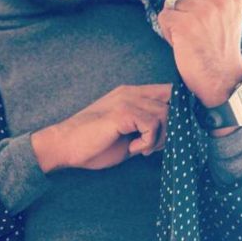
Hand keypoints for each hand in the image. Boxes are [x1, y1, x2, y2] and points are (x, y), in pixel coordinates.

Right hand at [31, 82, 172, 171]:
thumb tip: (173, 134)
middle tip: (150, 147)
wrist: (63, 146)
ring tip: (140, 148)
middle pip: (172, 105)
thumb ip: (147, 129)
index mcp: (131, 94)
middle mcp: (131, 92)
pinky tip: (133, 149)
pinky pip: (152, 125)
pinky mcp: (122, 113)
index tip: (168, 134)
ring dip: (158, 138)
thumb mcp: (127, 135)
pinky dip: (148, 142)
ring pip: (165, 115)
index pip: (168, 91)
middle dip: (169, 131)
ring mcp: (126, 100)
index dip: (178, 111)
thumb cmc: (92, 145)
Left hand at [157, 0, 241, 107]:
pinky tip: (183, 44)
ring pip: (170, 5)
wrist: (221, 79)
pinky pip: (163, 18)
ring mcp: (203, 11)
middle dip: (181, 12)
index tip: (207, 22)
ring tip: (191, 39)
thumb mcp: (217, 11)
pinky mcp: (187, 25)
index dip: (192, 2)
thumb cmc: (217, 47)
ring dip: (174, 23)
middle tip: (197, 33)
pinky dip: (168, 32)